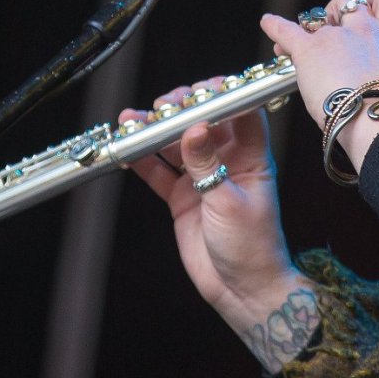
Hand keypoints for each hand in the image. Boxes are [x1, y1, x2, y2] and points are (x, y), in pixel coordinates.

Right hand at [124, 82, 304, 333]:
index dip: (222, 95)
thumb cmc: (252, 246)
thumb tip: (194, 126)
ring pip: (175, 144)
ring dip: (155, 131)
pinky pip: (159, 172)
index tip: (200, 87)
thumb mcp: (229, 203)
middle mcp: (227, 161)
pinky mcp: (182, 197)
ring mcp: (202, 178)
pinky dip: (142, 160)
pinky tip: (126, 150)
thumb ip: (207, 165)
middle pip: (202, 122)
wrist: (241, 289)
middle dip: (181, 110)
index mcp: (251, 157)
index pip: (241, 112)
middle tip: (161, 107)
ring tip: (133, 120)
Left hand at [258, 0, 378, 177]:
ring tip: (305, 36)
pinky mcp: (308, 50)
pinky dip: (275, 26)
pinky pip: (287, 31)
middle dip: (339, 10)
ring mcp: (335, 37)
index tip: (370, 5)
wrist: (372, 117)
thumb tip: (377, 72)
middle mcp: (364, 28)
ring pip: (319, 14)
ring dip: (312, 24)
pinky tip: (268, 23)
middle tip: (334, 28)